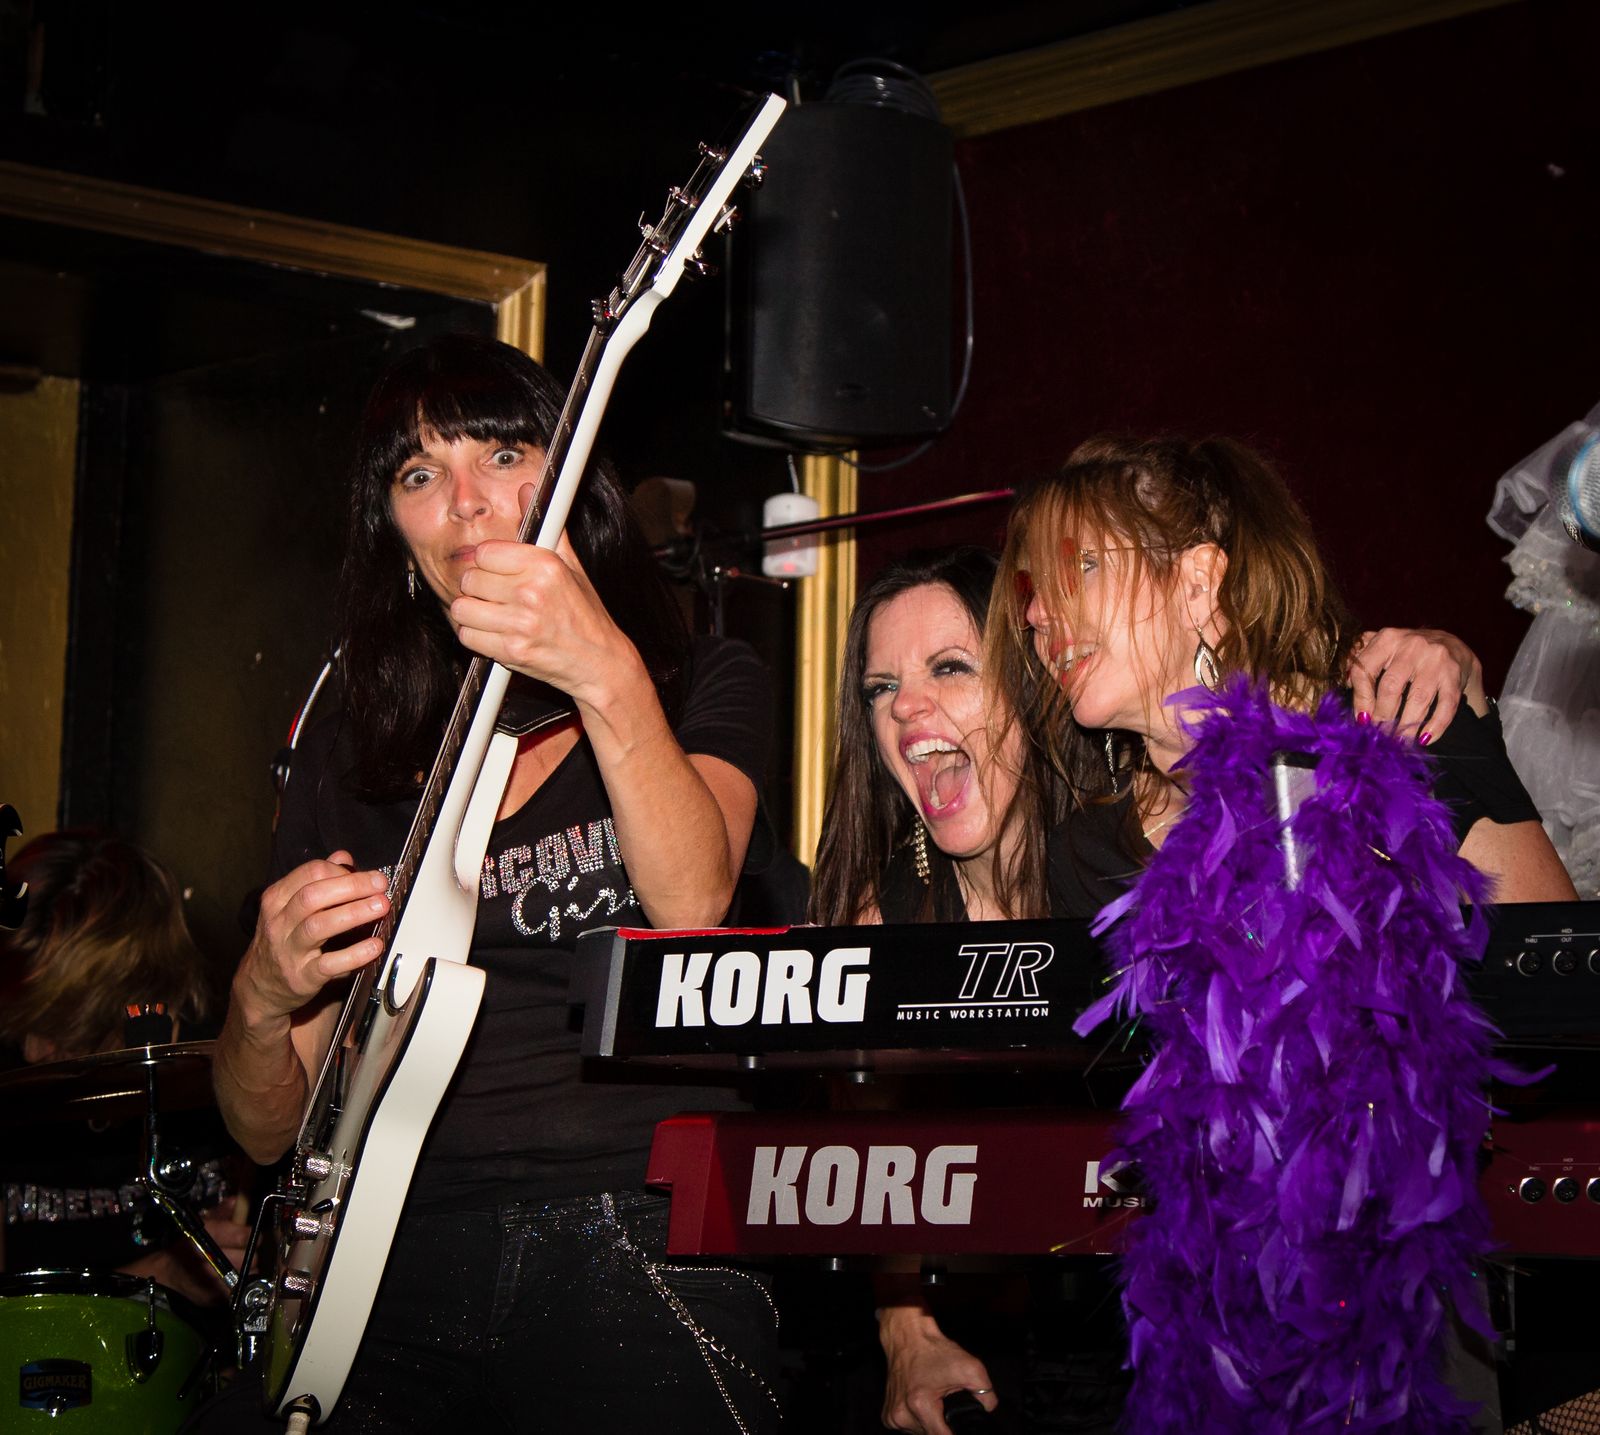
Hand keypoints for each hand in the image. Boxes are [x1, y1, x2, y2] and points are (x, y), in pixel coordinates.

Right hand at [120, 1198, 251, 1307]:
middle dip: (250, 1251)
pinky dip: (241, 1283)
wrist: (166, 1274)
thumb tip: (236, 1201)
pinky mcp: (214, 1298)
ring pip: (248, 1272)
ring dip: (248, 1267)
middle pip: (249, 1255)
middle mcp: (209, 1260)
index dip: (251, 1234)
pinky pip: (239, 1289)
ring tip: (240, 1263)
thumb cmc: (186, 1246)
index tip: (249, 1233)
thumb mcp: (201, 1223)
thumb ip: (221, 1212)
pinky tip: (234, 1277)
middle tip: (246, 1249)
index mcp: (207, 1237)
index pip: (243, 1235)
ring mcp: (212, 1282)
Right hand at [235, 851, 388, 1027]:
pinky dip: (354, 954)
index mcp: (277, 899)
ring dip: (353, 913)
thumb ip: (317, 880)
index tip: (368, 876)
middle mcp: (279, 922)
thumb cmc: (283, 940)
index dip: (342, 871)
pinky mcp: (302, 977)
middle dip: (351, 887)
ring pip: (318, 926)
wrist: (260, 986)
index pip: (310, 873)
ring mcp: (288, 950)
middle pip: (313, 896)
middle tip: (380, 886)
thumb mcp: (290, 907)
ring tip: (381, 907)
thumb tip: (343, 857)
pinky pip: (328, 964)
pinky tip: (374, 946)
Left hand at [450, 489, 637, 704]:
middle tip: (498, 597)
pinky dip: (477, 637)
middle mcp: (531, 592)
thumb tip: (526, 489)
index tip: (499, 572)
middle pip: (469, 580)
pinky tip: (497, 634)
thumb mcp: (571, 565)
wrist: (599, 661)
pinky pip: (467, 636)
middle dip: (479, 589)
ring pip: (462, 609)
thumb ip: (545, 528)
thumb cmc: (584, 612)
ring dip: (473, 614)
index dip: (488, 563)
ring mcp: (520, 623)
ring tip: (494, 615)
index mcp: (544, 565)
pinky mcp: (511, 651)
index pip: (485, 553)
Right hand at [879, 1306, 998, 1434]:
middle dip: (944, 1424)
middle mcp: (903, 1414)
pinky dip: (919, 1420)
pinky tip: (923, 1404)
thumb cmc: (934, 1349)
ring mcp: (893, 1416)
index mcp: (920, 1405)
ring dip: (931, 1423)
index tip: (959, 1424)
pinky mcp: (888, 1414)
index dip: (956, 1432)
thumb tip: (987, 1411)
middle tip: (946, 1404)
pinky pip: (909, 1427)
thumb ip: (986, 1394)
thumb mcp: (970, 1367)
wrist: (907, 1336)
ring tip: (934, 1401)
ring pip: (921, 1433)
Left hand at [1347, 628, 1485, 741]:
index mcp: (1387, 639)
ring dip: (1406, 726)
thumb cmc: (1407, 652)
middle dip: (1382, 716)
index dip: (1360, 699)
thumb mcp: (1382, 646)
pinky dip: (1436, 725)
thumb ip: (1359, 658)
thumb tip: (1344, 683)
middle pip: (1390, 687)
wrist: (1452, 645)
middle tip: (1379, 736)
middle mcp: (1412, 646)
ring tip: (1399, 743)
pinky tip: (1425, 739)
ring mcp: (1436, 660)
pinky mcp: (1455, 675)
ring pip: (1418, 699)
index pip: (1364, 670)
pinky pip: (1446, 705)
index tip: (1361, 720)